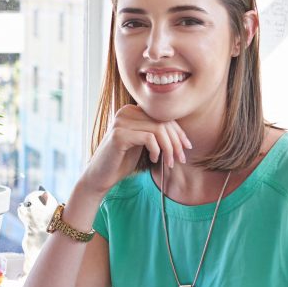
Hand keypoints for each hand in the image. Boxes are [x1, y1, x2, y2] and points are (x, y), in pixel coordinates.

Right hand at [78, 104, 192, 196]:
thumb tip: (182, 135)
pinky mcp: (119, 134)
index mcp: (132, 110)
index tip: (187, 147)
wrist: (100, 176)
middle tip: (181, 158)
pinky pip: (148, 138)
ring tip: (169, 162)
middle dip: (176, 142)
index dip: (178, 132)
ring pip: (158, 130)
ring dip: (169, 148)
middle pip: (163, 121)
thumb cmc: (122, 161)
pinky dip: (156, 150)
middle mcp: (126, 111)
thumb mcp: (142, 144)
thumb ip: (156, 134)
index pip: (163, 116)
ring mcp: (121, 121)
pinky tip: (153, 159)